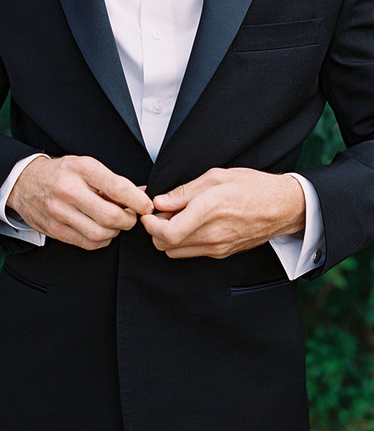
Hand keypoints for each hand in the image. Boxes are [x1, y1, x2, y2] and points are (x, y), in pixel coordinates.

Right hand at [7, 155, 152, 249]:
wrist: (24, 182)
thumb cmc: (62, 173)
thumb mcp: (86, 166)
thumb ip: (114, 181)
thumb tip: (142, 194)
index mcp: (82, 169)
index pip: (118, 188)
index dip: (138, 201)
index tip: (146, 206)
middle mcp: (69, 190)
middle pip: (110, 216)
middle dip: (128, 220)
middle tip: (131, 217)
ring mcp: (59, 212)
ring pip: (100, 234)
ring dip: (115, 232)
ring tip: (115, 223)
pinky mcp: (54, 230)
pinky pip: (88, 243)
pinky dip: (102, 240)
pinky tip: (101, 231)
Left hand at [141, 168, 304, 258]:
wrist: (282, 207)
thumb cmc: (253, 187)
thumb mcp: (216, 177)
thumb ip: (184, 191)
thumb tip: (161, 201)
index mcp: (207, 210)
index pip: (166, 233)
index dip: (150, 225)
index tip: (148, 214)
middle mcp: (211, 234)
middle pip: (165, 245)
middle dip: (155, 230)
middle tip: (160, 213)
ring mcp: (217, 247)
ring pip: (175, 252)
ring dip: (168, 238)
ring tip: (176, 218)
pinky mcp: (221, 253)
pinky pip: (191, 252)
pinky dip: (183, 242)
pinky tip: (190, 225)